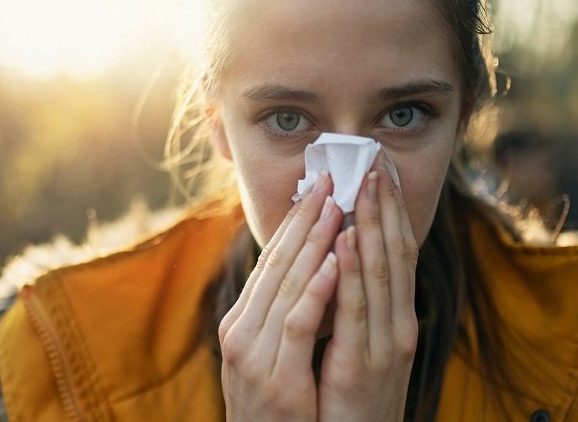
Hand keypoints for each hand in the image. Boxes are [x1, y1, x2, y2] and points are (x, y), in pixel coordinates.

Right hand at [218, 173, 342, 420]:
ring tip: (337, 204)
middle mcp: (241, 331)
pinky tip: (336, 259)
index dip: (294, 222)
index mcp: (241, 322)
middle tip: (329, 179)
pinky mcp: (277, 377)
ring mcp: (254, 354)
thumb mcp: (269, 356)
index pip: (269, 261)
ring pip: (288, 284)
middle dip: (305, 218)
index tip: (317, 188)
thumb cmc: (273, 410)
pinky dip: (317, 288)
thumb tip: (306, 273)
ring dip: (315, 240)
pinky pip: (298, 323)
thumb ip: (279, 316)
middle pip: (276, 263)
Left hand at [318, 168, 418, 420]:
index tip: (383, 174)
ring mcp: (385, 345)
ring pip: (382, 273)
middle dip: (385, 207)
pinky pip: (357, 310)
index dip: (392, 213)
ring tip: (364, 185)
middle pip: (396, 255)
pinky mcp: (362, 365)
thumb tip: (346, 263)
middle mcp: (399, 326)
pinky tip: (348, 240)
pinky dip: (354, 271)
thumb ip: (360, 308)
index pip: (399, 255)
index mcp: (398, 320)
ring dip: (373, 225)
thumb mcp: (363, 347)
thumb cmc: (355, 400)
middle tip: (375, 162)